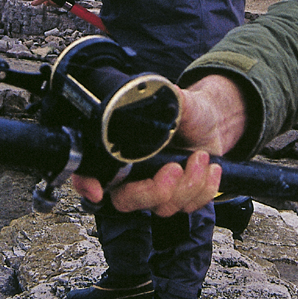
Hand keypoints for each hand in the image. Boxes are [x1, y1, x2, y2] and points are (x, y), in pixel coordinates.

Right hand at [71, 73, 247, 215]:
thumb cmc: (188, 111)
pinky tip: (210, 168)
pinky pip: (187, 207)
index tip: (96, 190)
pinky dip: (204, 189)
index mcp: (121, 150)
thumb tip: (162, 91)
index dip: (86, 184)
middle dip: (153, 191)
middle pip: (126, 201)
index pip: (90, 172)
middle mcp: (132, 174)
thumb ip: (166, 98)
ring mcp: (154, 190)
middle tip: (174, 168)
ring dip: (188, 183)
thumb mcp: (178, 100)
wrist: (212, 122)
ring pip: (162, 206)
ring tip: (200, 156)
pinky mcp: (177, 198)